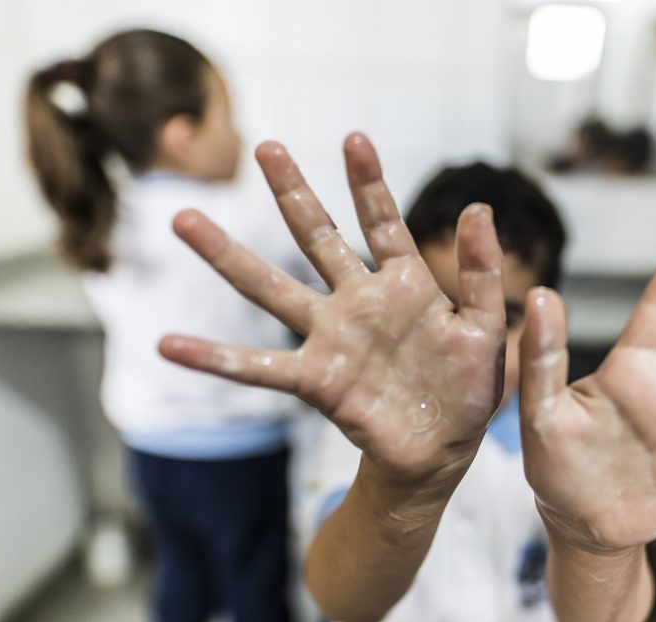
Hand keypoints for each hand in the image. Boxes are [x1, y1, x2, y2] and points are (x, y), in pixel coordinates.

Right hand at [159, 134, 505, 488]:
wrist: (443, 449)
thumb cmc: (468, 389)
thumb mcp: (486, 328)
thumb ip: (480, 273)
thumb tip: (479, 208)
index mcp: (404, 285)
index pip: (382, 223)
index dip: (368, 183)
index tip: (353, 138)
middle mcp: (358, 302)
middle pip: (317, 238)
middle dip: (293, 193)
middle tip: (265, 147)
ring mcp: (331, 338)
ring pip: (272, 289)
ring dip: (227, 256)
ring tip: (184, 221)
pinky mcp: (315, 381)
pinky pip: (259, 367)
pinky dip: (214, 358)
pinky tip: (170, 345)